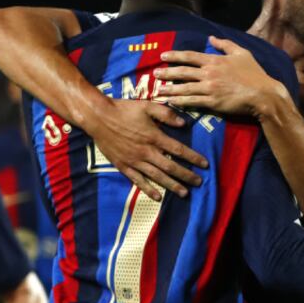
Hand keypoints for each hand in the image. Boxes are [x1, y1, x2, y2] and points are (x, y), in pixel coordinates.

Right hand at [88, 98, 208, 200]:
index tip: (205, 164)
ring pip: (157, 176)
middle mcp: (146, 151)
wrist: (98, 117)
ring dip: (172, 185)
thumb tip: (184, 124)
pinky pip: (138, 180)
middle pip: (170, 167)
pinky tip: (158, 197)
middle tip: (199, 182)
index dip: (193, 158)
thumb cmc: (124, 109)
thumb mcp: (147, 106)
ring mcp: (134, 160)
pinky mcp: (123, 166)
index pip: (178, 150)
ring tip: (184, 193)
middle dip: (186, 175)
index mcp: (154, 136)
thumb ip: (166, 114)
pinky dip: (148, 189)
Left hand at [154, 36, 286, 118]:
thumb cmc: (254, 73)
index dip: (175, 55)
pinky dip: (180, 101)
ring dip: (169, 89)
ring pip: (184, 88)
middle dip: (167, 72)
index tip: (163, 56)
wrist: (262, 94)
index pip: (190, 56)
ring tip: (158, 90)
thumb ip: (225, 44)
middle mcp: (209, 73)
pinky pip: (192, 101)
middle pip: (183, 72)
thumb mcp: (242, 53)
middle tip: (155, 74)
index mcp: (214, 61)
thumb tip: (211, 37)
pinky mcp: (212, 102)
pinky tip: (172, 101)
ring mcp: (209, 88)